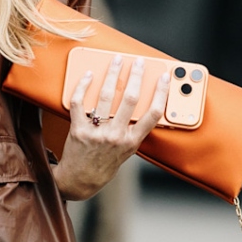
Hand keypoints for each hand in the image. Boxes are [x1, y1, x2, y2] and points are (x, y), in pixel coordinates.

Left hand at [55, 54, 170, 200]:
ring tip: (116, 61)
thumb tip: (141, 104)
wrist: (80, 180)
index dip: (160, 93)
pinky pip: (79, 103)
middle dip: (135, 76)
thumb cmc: (105, 164)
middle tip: (137, 61)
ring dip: (112, 74)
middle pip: (130, 99)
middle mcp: (116, 136)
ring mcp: (96, 133)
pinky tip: (89, 75)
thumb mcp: (127, 151)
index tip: (164, 77)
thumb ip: (133, 130)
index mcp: (132, 141)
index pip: (153, 114)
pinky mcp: (78, 130)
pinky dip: (83, 86)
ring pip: (106, 96)